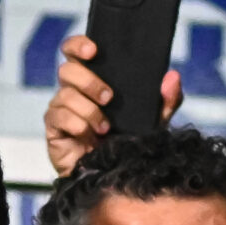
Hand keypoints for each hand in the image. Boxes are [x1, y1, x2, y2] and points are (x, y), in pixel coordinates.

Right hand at [45, 35, 182, 176]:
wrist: (111, 178)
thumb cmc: (127, 146)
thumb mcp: (152, 122)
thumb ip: (166, 101)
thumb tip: (172, 77)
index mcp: (91, 81)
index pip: (74, 53)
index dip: (78, 45)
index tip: (93, 51)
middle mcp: (72, 92)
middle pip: (67, 70)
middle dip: (89, 82)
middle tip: (109, 98)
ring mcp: (60, 110)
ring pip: (65, 95)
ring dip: (88, 111)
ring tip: (105, 127)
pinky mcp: (53, 129)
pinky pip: (59, 117)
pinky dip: (78, 125)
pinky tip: (90, 136)